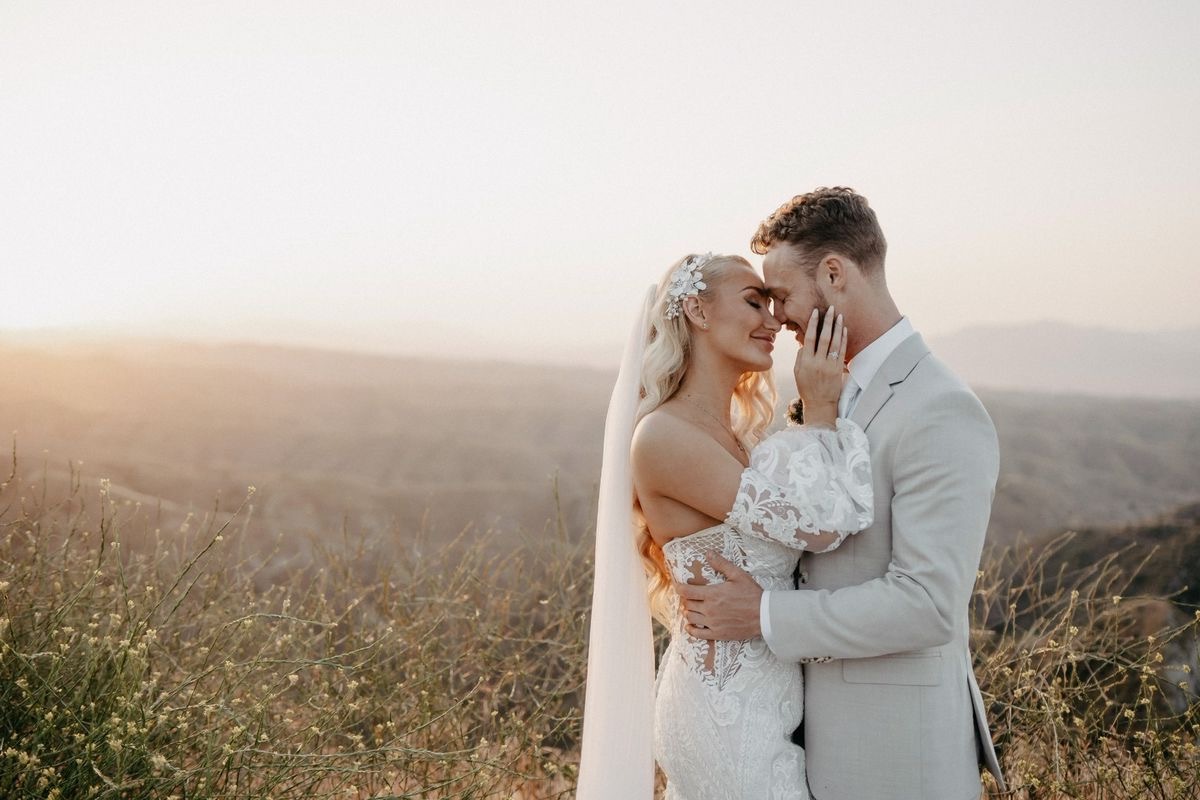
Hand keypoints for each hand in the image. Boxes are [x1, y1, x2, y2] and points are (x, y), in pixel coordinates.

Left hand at [674, 552, 762, 640]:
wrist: (764, 615)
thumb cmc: (752, 594)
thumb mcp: (738, 575)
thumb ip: (721, 564)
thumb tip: (708, 553)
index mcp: (712, 594)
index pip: (686, 591)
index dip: (679, 587)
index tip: (678, 585)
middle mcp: (709, 609)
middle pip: (687, 604)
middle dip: (686, 599)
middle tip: (690, 596)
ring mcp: (712, 623)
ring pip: (690, 617)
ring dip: (688, 612)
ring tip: (692, 608)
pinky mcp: (717, 634)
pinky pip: (697, 634)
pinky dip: (691, 629)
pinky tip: (691, 625)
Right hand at [794, 306, 847, 425]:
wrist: (820, 404)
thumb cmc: (807, 388)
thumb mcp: (797, 372)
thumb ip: (800, 356)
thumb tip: (805, 342)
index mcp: (806, 362)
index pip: (809, 337)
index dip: (812, 323)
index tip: (815, 312)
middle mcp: (818, 362)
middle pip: (824, 337)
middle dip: (828, 321)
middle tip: (831, 309)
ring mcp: (830, 365)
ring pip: (835, 342)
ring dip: (837, 327)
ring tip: (839, 315)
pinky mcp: (839, 369)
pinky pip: (842, 350)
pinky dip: (844, 339)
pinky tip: (844, 329)